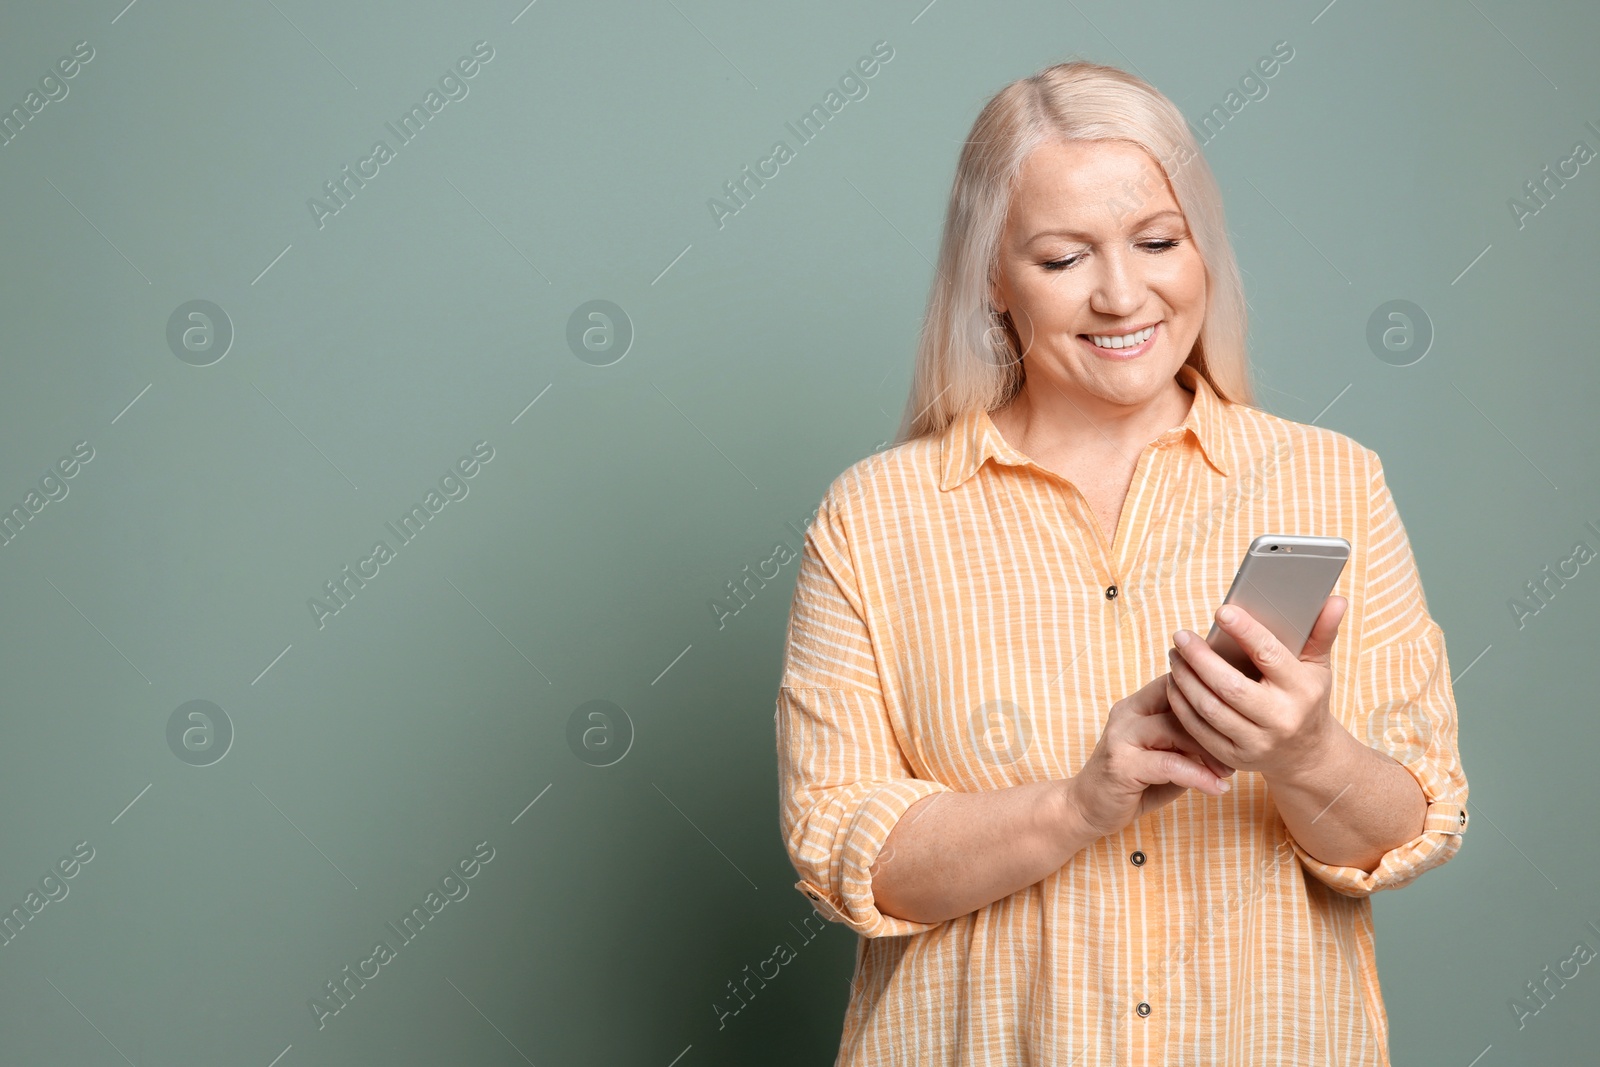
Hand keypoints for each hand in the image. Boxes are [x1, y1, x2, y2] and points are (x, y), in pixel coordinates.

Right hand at [1066, 671, 1235, 841]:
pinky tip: (1216, 788)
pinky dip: (1198, 776)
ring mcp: (1121, 737)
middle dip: (1214, 724)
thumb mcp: (1165, 754)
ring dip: (1208, 751)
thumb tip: (1233, 731)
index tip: (1237, 713)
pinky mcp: (1121, 765)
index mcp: (1137, 705)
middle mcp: (1127, 714)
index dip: (1208, 693)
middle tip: (1238, 748)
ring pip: (1175, 729)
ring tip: (1227, 771)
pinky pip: (1169, 764)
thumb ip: (1188, 739)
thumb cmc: (1134, 781)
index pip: (1177, 682)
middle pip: (1179, 701)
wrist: (1088, 808)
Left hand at [1165, 596, 1346, 778]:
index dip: (1245, 631)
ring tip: (1175, 655)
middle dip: (1199, 658)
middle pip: (1229, 686)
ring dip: (1185, 679)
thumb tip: (1336, 599)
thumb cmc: (1307, 699)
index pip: (1269, 656)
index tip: (1221, 611)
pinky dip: (1181, 704)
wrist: (1307, 756)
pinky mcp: (1234, 758)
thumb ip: (1322, 632)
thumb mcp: (1318, 667)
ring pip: (1209, 709)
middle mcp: (1280, 719)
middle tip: (1181, 636)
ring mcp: (1256, 743)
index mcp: (1302, 690)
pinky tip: (1175, 682)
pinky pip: (1198, 729)